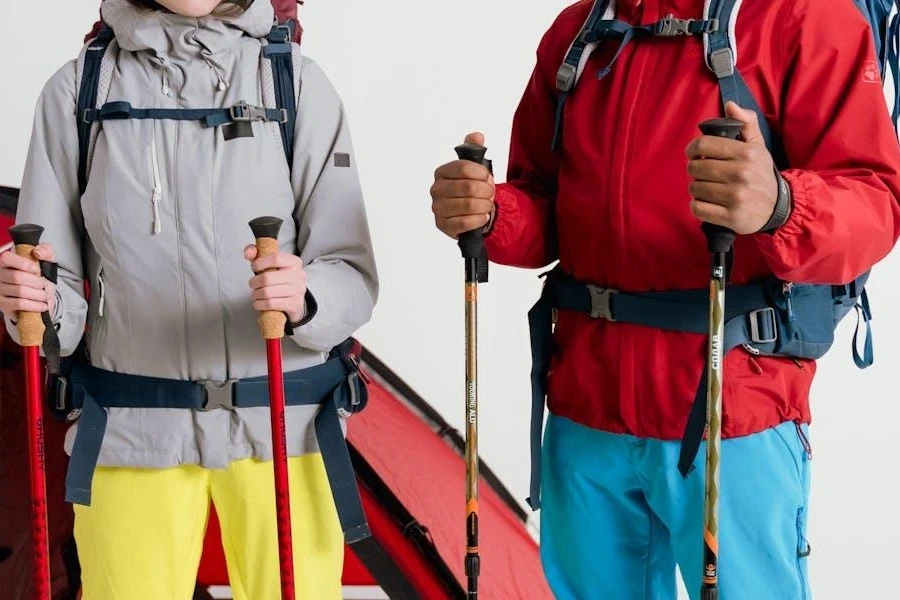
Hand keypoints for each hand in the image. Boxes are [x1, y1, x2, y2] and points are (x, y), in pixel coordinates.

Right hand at [0, 244, 55, 317]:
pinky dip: (34, 304)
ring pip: (20, 291)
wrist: (36, 294)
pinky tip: (43, 305)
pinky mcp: (3, 304)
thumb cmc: (38, 276)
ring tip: (45, 295)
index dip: (23, 264)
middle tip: (44, 285)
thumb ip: (45, 251)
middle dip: (36, 282)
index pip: (8, 259)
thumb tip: (38, 252)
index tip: (36, 269)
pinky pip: (19, 304)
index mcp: (5, 261)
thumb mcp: (44, 260)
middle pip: (17, 277)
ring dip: (38, 294)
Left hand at [244, 246, 306, 323]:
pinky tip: (258, 302)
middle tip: (252, 284)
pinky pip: (271, 304)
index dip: (260, 263)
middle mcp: (299, 276)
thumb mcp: (271, 264)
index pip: (275, 259)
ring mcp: (297, 291)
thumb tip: (248, 252)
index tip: (254, 267)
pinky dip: (260, 304)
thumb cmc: (280, 279)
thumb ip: (257, 253)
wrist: (295, 298)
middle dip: (254, 282)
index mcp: (294, 262)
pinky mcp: (294, 304)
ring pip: (267, 293)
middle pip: (267, 278)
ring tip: (255, 294)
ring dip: (255, 294)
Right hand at [430, 132, 495, 238]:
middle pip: (468, 187)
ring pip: (469, 205)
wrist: (471, 213)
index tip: (487, 177)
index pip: (464, 168)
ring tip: (486, 205)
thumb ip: (474, 150)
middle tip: (489, 194)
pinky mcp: (443, 225)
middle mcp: (436, 190)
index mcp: (442, 173)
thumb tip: (477, 136)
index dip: (481, 173)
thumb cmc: (471, 190)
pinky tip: (482, 216)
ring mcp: (438, 209)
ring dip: (485, 205)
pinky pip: (466, 222)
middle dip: (486, 191)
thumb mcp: (474, 168)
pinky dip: (479, 219)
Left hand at [685, 102, 778, 234]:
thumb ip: (746, 122)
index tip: (694, 153)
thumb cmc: (761, 174)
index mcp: (746, 153)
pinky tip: (707, 202)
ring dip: (697, 188)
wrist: (778, 208)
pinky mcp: (730, 217)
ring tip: (708, 188)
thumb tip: (730, 105)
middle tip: (703, 173)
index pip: (704, 145)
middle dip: (695, 170)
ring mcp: (735, 197)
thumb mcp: (758, 146)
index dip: (693, 148)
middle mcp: (741, 174)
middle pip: (695, 167)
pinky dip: (698, 205)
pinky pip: (697, 208)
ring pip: (695, 188)